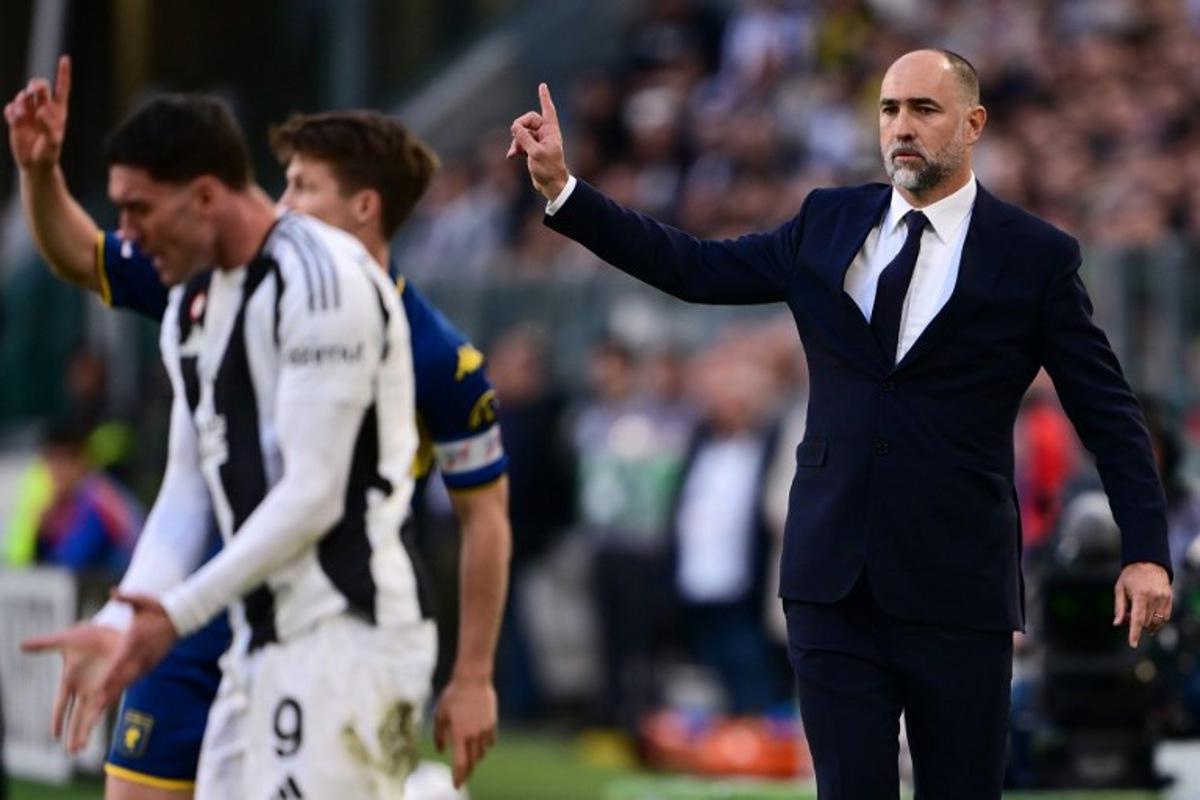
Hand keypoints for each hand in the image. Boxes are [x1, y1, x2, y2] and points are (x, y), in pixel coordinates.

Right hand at [4, 54, 70, 171]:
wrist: (35, 164)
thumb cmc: (49, 153)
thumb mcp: (53, 142)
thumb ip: (48, 126)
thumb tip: (40, 111)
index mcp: (58, 111)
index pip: (62, 88)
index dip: (63, 73)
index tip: (65, 58)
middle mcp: (44, 108)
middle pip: (39, 86)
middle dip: (36, 85)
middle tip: (34, 91)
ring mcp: (29, 112)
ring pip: (23, 95)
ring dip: (21, 101)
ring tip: (22, 115)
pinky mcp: (16, 118)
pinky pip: (11, 107)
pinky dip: (11, 111)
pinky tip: (15, 120)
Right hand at [21, 621, 119, 751]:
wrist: (115, 627)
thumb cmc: (89, 635)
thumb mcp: (65, 640)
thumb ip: (44, 644)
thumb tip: (21, 645)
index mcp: (70, 681)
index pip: (60, 705)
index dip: (57, 719)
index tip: (54, 735)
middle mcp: (84, 688)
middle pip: (76, 716)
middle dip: (73, 733)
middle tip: (71, 752)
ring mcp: (99, 687)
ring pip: (90, 715)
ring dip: (84, 731)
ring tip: (80, 748)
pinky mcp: (114, 683)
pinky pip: (105, 702)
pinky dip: (99, 714)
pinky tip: (95, 724)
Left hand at [70, 592, 178, 753]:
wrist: (181, 618)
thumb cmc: (159, 609)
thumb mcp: (142, 601)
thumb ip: (125, 598)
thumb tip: (113, 591)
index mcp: (134, 642)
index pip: (119, 663)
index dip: (108, 678)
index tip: (97, 690)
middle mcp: (140, 655)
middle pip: (122, 679)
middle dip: (108, 695)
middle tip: (94, 711)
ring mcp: (147, 661)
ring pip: (128, 681)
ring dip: (115, 694)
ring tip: (100, 710)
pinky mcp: (151, 663)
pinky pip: (135, 678)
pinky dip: (124, 687)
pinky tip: (115, 696)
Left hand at [433, 674, 497, 786]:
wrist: (473, 679)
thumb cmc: (453, 695)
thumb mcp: (440, 714)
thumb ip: (439, 735)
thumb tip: (442, 750)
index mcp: (459, 735)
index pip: (460, 764)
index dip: (459, 777)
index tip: (456, 785)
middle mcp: (474, 735)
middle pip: (472, 762)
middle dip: (467, 771)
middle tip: (462, 776)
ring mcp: (485, 730)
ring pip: (482, 753)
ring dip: (475, 758)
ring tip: (469, 758)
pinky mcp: (493, 723)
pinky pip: (490, 742)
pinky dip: (484, 746)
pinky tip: (479, 744)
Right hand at [507, 83, 569, 200]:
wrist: (551, 185)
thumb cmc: (549, 169)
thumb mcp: (535, 153)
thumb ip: (524, 138)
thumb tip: (514, 126)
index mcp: (551, 131)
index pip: (548, 110)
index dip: (544, 98)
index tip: (542, 85)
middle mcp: (545, 134)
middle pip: (528, 120)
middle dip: (519, 127)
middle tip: (515, 136)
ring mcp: (538, 141)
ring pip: (522, 132)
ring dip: (516, 141)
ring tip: (513, 153)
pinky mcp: (532, 150)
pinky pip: (520, 143)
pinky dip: (515, 148)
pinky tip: (511, 156)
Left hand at [1113, 561, 1171, 647]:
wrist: (1148, 562)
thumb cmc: (1130, 576)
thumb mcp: (1119, 588)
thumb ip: (1119, 607)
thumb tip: (1117, 624)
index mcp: (1140, 595)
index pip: (1138, 619)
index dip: (1134, 633)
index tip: (1133, 644)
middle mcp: (1154, 598)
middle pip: (1146, 622)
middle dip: (1136, 624)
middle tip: (1128, 615)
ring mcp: (1163, 599)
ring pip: (1156, 622)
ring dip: (1147, 624)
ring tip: (1138, 612)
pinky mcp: (1169, 599)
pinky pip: (1165, 618)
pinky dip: (1157, 621)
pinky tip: (1150, 617)